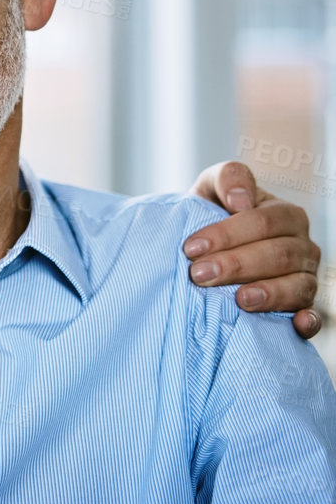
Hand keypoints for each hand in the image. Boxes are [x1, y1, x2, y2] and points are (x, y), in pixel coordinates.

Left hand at [184, 161, 321, 338]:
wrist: (206, 247)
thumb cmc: (211, 214)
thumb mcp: (212, 188)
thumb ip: (227, 178)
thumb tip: (240, 201)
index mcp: (285, 214)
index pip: (263, 222)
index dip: (227, 234)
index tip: (192, 247)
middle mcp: (301, 246)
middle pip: (278, 255)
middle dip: (237, 265)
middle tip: (199, 275)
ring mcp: (306, 277)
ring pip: (298, 286)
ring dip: (269, 294)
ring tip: (240, 300)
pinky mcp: (303, 306)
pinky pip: (313, 315)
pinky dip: (308, 321)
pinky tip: (296, 325)